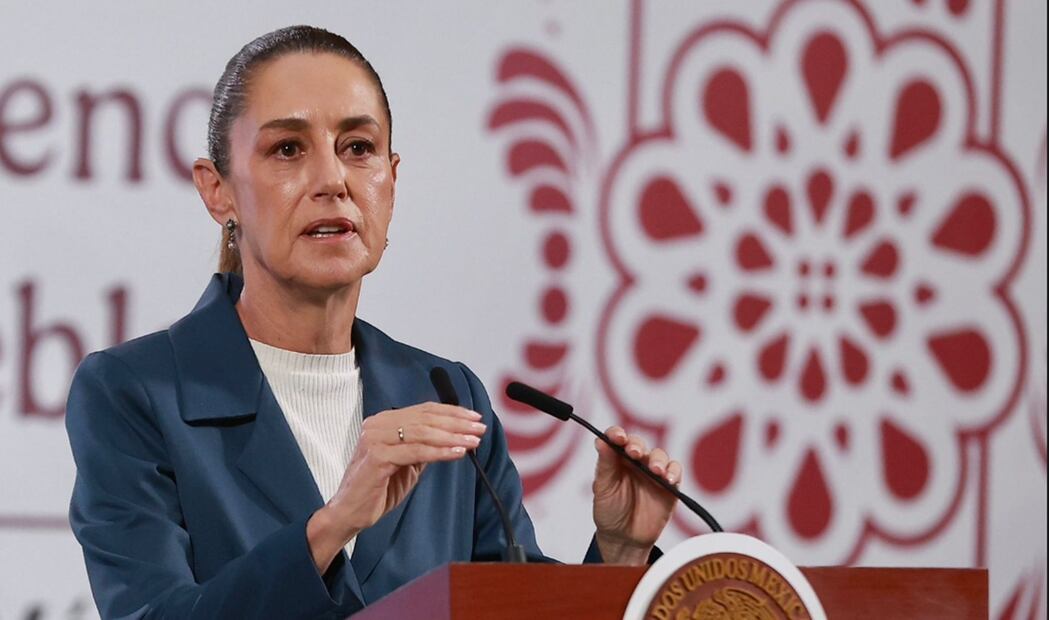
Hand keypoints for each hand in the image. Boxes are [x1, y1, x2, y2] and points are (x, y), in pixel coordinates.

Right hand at [307, 403, 485, 572]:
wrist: (349, 513)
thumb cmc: (378, 488)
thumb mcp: (407, 462)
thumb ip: (424, 446)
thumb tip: (456, 435)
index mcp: (384, 421)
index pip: (424, 410)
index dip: (452, 412)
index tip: (474, 417)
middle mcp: (377, 425)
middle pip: (426, 418)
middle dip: (457, 423)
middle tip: (479, 428)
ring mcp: (375, 439)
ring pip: (423, 432)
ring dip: (453, 436)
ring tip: (473, 441)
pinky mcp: (377, 457)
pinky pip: (416, 452)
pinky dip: (440, 452)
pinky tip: (457, 453)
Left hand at [592, 426, 680, 564]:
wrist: (625, 539)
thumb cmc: (610, 512)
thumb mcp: (603, 489)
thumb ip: (605, 465)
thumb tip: (600, 441)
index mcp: (616, 459)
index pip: (617, 438)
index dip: (617, 433)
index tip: (617, 437)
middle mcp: (635, 462)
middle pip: (639, 443)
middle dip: (637, 446)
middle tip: (635, 454)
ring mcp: (653, 472)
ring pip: (659, 455)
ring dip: (658, 460)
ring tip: (655, 471)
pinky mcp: (669, 485)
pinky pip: (675, 471)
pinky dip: (674, 471)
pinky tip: (668, 479)